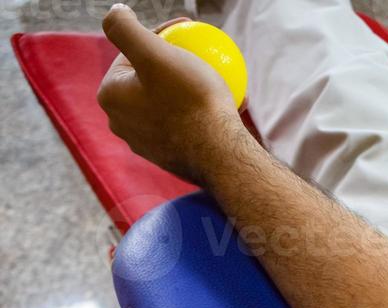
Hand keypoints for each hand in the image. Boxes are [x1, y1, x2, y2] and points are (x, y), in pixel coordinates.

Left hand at [98, 4, 240, 183]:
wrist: (219, 155)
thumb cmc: (189, 102)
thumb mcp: (154, 54)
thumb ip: (125, 28)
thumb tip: (113, 12)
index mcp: (110, 96)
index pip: (133, 52)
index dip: (161, 37)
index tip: (188, 32)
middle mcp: (121, 123)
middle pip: (149, 76)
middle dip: (173, 62)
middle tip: (202, 54)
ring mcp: (144, 143)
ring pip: (166, 99)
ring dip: (187, 85)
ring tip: (214, 77)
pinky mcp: (168, 155)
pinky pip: (180, 123)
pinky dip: (195, 110)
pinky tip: (218, 102)